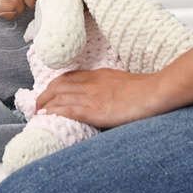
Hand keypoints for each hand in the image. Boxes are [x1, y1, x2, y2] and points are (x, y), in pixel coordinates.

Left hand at [34, 67, 163, 128]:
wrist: (155, 91)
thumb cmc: (147, 89)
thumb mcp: (124, 83)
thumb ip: (112, 88)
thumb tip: (109, 98)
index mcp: (99, 76)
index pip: (70, 77)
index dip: (56, 85)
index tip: (50, 93)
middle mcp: (91, 83)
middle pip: (58, 85)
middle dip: (45, 95)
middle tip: (37, 104)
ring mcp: (91, 96)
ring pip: (59, 97)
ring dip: (45, 104)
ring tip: (37, 112)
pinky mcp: (94, 110)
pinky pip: (68, 110)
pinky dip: (54, 112)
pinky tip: (47, 116)